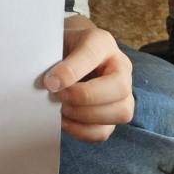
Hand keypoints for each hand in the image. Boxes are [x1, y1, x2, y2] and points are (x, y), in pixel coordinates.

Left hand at [43, 18, 133, 141]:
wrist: (69, 52)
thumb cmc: (62, 47)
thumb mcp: (56, 42)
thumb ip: (53, 58)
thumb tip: (50, 84)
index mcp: (102, 42)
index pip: (93, 54)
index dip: (71, 71)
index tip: (49, 82)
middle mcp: (120, 66)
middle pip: (120, 87)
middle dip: (85, 97)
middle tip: (58, 97)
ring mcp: (123, 92)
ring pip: (121, 112)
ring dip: (86, 116)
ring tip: (61, 110)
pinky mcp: (115, 113)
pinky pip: (106, 130)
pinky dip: (83, 131)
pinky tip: (64, 122)